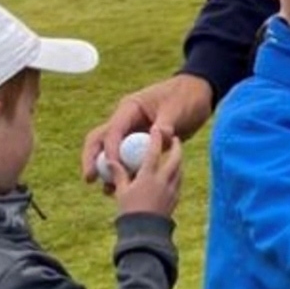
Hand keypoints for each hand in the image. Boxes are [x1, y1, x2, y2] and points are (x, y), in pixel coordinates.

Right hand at [82, 74, 211, 190]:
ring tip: (107, 192)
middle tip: (89, 179)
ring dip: (108, 171)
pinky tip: (126, 189)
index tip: (112, 166)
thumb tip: (162, 136)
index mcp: (131, 108)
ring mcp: (134, 133)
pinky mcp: (143, 145)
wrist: (200, 96)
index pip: (113, 130)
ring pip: (114, 154)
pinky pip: (131, 161)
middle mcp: (127, 121)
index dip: (110, 148)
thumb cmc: (187, 97)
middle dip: (93, 159)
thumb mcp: (177, 109)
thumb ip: (167, 123)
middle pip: (101, 139)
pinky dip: (128, 174)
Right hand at [108, 125, 183, 217]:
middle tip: (175, 139)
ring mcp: (171, 190)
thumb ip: (119, 174)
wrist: (145, 233)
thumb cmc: (129, 212)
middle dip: (177, 147)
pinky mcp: (175, 199)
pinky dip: (177, 175)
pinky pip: (179, 182)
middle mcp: (163, 181)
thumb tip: (110, 161)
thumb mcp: (122, 192)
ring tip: (176, 155)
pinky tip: (175, 175)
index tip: (156, 128)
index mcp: (148, 177)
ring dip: (179, 161)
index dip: (156, 138)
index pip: (153, 152)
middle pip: (175, 159)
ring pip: (179, 170)